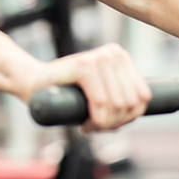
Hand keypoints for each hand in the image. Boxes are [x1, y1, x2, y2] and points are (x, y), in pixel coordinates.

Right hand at [37, 44, 151, 131]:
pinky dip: (95, 120)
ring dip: (103, 124)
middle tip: (95, 125)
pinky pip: (101, 103)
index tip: (108, 122)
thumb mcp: (102, 94)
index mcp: (122, 57)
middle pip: (131, 104)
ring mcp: (99, 57)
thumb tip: (137, 111)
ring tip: (89, 123)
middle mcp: (113, 53)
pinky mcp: (84, 65)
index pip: (143, 98)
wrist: (35, 84)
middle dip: (114, 123)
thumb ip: (121, 100)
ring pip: (118, 106)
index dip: (128, 118)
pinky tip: (84, 123)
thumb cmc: (68, 93)